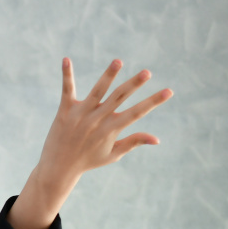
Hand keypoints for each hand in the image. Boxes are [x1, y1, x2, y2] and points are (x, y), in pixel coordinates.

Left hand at [9, 58, 172, 228]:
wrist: (58, 168)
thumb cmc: (88, 160)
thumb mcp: (113, 153)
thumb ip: (133, 142)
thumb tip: (157, 139)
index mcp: (111, 130)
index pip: (137, 113)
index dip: (153, 102)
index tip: (169, 91)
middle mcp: (97, 120)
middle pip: (119, 98)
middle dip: (134, 85)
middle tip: (147, 72)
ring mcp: (80, 115)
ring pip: (97, 91)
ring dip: (108, 76)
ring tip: (118, 61)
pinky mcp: (64, 111)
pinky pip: (67, 90)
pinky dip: (67, 75)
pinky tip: (66, 60)